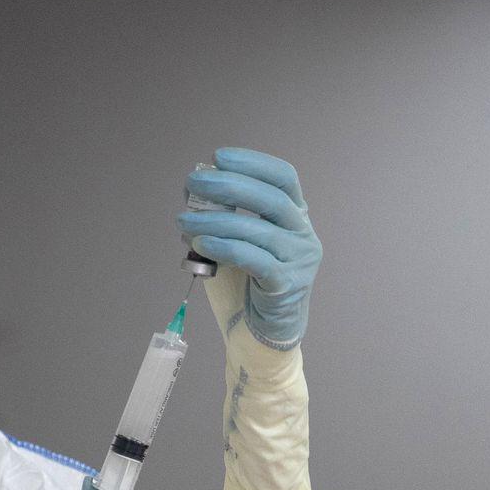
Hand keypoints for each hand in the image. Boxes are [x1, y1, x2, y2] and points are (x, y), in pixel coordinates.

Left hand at [179, 148, 321, 349]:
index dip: (253, 162)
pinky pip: (253, 259)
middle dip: (229, 185)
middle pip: (271, 198)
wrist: (262, 332)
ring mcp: (299, 260)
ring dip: (215, 220)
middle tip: (194, 182)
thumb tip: (193, 189)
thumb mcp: (237, 240)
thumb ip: (223, 215)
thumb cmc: (248, 283)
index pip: (283, 177)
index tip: (218, 157)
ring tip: (185, 220)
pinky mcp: (286, 285)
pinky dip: (224, 247)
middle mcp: (303, 234)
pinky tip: (201, 242)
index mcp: (296, 216)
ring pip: (257, 230)